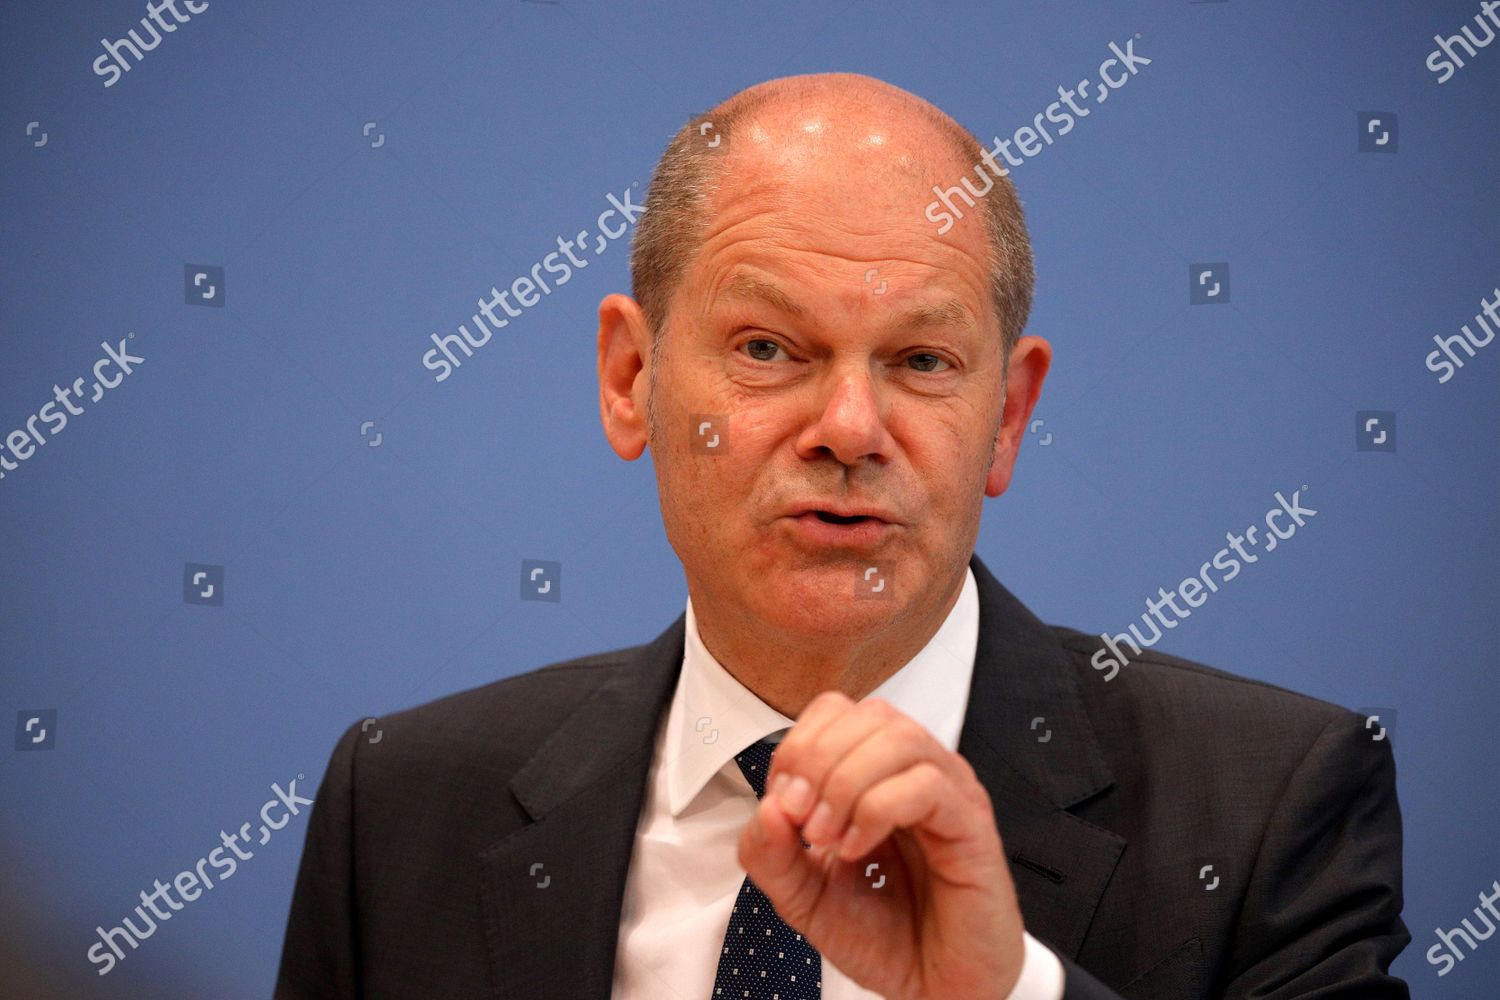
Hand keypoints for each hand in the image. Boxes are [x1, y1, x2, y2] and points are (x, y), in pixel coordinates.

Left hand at [738, 691, 1026, 999]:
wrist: (936, 991)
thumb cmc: (885, 938)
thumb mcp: (805, 899)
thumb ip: (772, 857)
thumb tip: (766, 809)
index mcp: (875, 776)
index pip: (837, 712)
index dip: (799, 746)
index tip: (782, 804)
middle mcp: (914, 774)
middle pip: (868, 713)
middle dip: (817, 760)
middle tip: (801, 822)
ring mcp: (948, 794)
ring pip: (899, 737)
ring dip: (846, 782)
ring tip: (827, 837)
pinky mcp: (971, 824)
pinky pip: (928, 785)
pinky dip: (878, 810)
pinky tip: (858, 849)